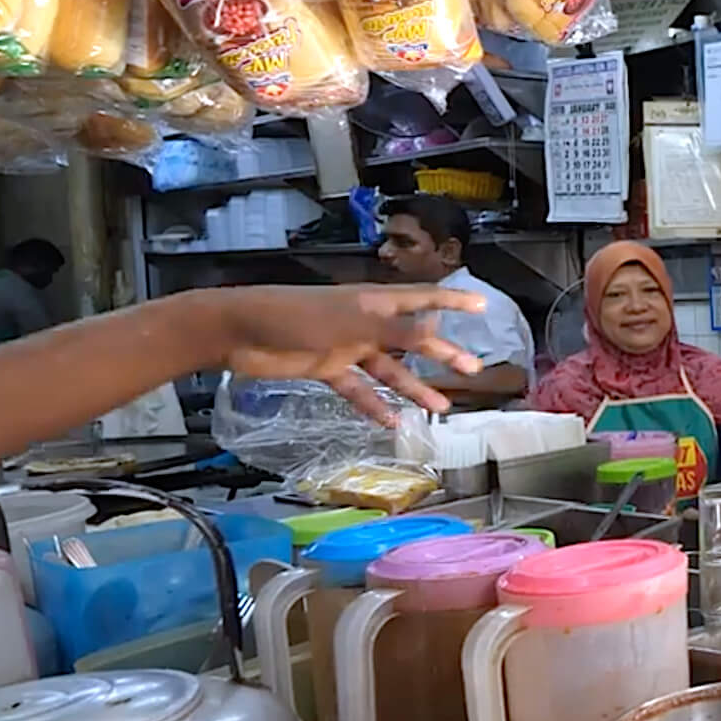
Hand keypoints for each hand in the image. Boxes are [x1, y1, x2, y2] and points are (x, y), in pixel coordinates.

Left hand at [207, 284, 485, 422]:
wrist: (238, 331)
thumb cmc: (295, 317)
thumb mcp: (351, 323)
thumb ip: (393, 331)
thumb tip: (436, 331)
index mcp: (373, 302)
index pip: (422, 299)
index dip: (452, 301)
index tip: (482, 305)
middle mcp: (364, 323)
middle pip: (412, 338)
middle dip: (442, 353)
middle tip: (473, 370)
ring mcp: (345, 346)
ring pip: (389, 369)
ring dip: (414, 387)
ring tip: (441, 407)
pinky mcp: (325, 368)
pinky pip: (357, 389)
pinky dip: (374, 404)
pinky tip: (392, 422)